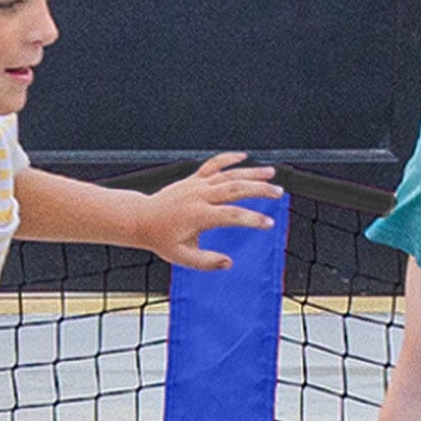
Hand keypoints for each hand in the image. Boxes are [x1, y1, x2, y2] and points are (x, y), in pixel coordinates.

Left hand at [137, 155, 283, 271]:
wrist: (141, 218)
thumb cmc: (162, 239)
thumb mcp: (181, 257)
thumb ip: (205, 262)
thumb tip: (228, 263)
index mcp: (198, 215)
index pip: (231, 215)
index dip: (252, 219)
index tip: (268, 223)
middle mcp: (199, 195)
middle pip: (235, 188)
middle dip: (259, 190)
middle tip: (279, 193)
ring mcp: (196, 184)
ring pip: (228, 174)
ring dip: (251, 173)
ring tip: (271, 174)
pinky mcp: (194, 178)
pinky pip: (213, 164)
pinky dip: (229, 159)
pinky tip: (244, 157)